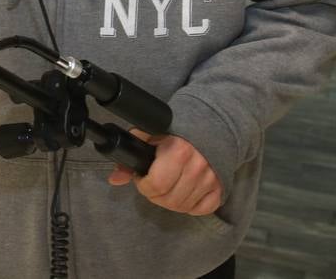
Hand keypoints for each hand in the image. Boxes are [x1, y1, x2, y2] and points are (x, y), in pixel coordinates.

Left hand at [106, 130, 222, 215]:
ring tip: (167, 188)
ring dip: (170, 202)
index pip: (156, 185)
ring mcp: (210, 179)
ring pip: (183, 207)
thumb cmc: (174, 132)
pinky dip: (191, 206)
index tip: (142, 177)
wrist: (209, 126)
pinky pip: (202, 209)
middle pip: (169, 200)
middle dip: (155, 195)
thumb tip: (115, 179)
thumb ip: (130, 155)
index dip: (143, 185)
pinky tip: (184, 194)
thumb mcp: (149, 135)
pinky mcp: (220, 187)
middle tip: (153, 184)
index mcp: (178, 151)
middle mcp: (197, 166)